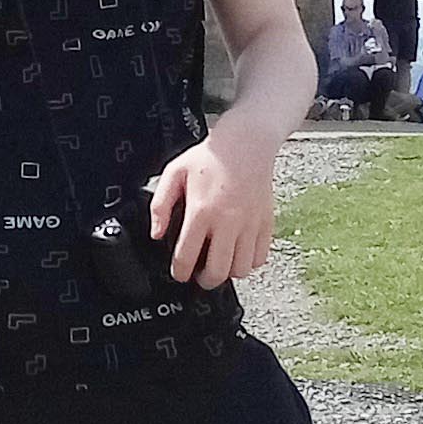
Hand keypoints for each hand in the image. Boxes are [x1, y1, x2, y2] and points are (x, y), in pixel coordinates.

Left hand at [148, 134, 276, 288]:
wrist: (246, 142)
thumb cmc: (210, 157)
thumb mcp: (174, 173)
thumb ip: (160, 205)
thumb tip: (156, 233)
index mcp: (202, 211)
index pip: (187, 256)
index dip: (180, 272)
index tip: (179, 273)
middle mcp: (227, 222)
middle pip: (217, 271)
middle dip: (204, 281)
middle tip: (199, 276)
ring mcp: (249, 225)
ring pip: (241, 269)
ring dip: (228, 273)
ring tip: (219, 264)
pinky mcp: (266, 223)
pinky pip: (260, 257)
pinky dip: (249, 263)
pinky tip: (238, 253)